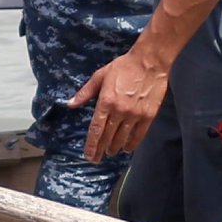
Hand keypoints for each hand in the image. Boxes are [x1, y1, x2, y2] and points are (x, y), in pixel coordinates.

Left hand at [71, 42, 170, 160]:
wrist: (150, 62)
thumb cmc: (124, 66)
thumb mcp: (100, 75)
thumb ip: (85, 92)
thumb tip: (70, 103)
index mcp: (106, 102)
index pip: (96, 129)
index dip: (91, 145)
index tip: (88, 155)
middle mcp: (119, 111)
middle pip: (107, 137)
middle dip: (100, 150)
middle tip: (96, 159)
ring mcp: (135, 115)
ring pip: (122, 138)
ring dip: (114, 148)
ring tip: (110, 152)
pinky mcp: (148, 115)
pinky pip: (139, 135)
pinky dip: (132, 144)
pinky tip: (127, 148)